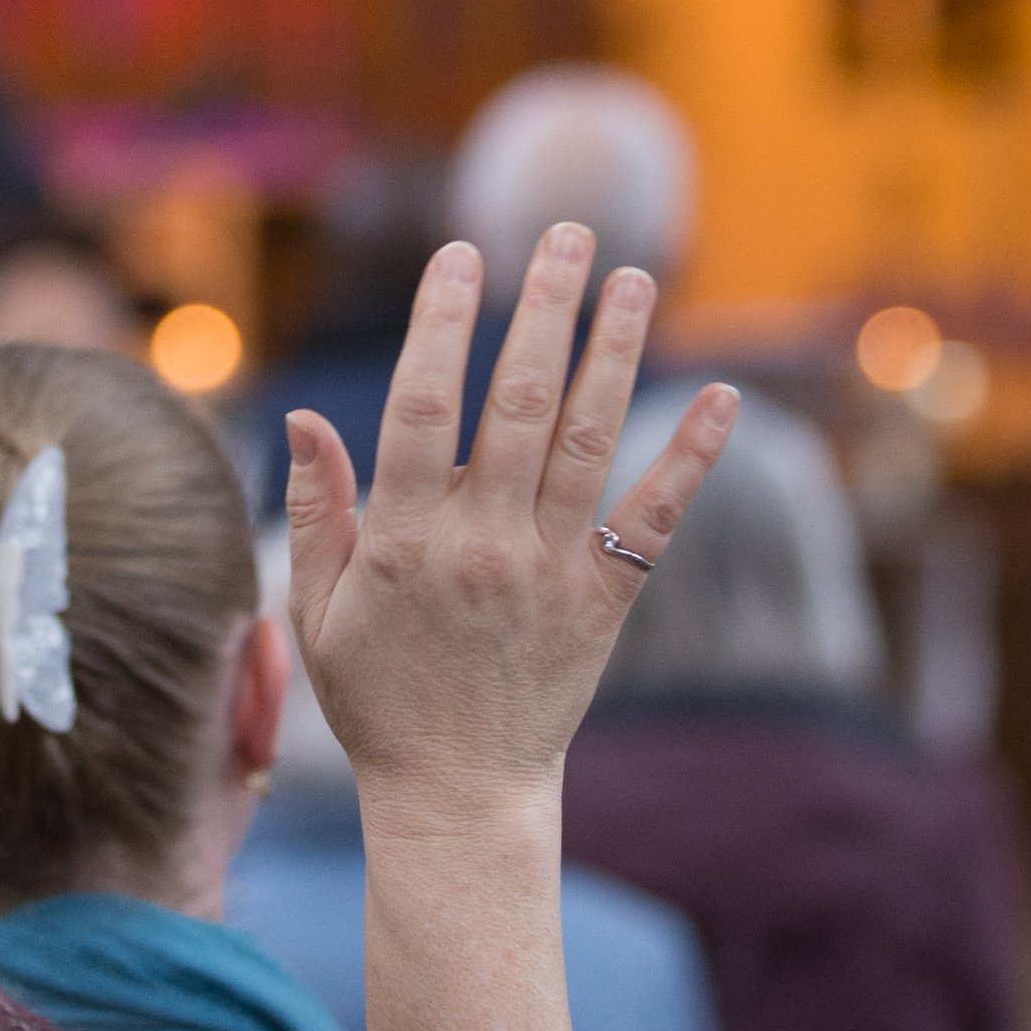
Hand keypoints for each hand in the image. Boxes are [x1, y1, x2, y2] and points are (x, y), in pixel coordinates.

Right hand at [284, 225, 735, 819]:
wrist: (459, 796)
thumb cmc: (377, 695)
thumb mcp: (317, 607)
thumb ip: (320, 508)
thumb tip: (306, 415)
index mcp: (405, 539)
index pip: (424, 405)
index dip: (442, 324)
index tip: (463, 256)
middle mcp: (484, 544)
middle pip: (522, 403)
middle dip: (546, 309)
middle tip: (569, 234)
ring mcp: (551, 572)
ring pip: (592, 441)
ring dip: (616, 352)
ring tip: (635, 278)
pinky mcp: (604, 602)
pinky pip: (654, 518)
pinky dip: (693, 456)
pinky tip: (724, 395)